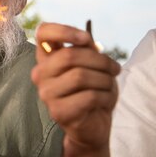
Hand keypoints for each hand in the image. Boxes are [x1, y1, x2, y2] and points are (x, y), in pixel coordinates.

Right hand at [31, 22, 120, 151]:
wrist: (93, 125)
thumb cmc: (92, 91)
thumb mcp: (92, 65)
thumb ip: (85, 49)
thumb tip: (85, 39)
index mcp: (46, 58)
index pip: (43, 33)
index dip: (64, 31)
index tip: (85, 39)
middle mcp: (40, 74)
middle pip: (69, 55)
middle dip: (100, 61)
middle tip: (115, 68)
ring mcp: (46, 93)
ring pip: (80, 76)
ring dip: (105, 80)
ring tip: (110, 86)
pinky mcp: (58, 111)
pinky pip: (88, 96)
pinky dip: (106, 96)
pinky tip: (106, 100)